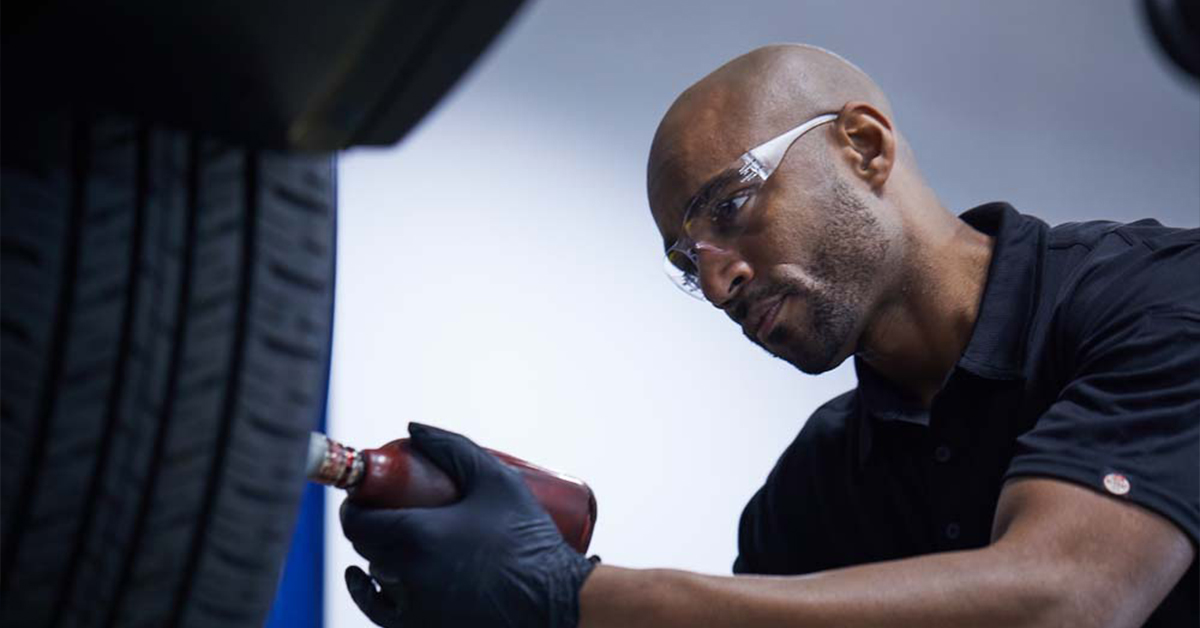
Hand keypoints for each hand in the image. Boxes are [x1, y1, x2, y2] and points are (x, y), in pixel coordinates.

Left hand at [340, 423, 596, 627]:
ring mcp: (413, 610)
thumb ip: (452, 448)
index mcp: (416, 537)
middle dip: (368, 522)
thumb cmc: (528, 538)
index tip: (368, 492)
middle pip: (365, 545)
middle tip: (389, 505)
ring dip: (376, 552)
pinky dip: (367, 592)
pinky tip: (363, 577)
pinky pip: (380, 611)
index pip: (356, 520)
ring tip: (397, 534)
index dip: (356, 503)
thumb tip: (413, 429)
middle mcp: (406, 576)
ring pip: (376, 575)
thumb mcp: (495, 480)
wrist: (555, 600)